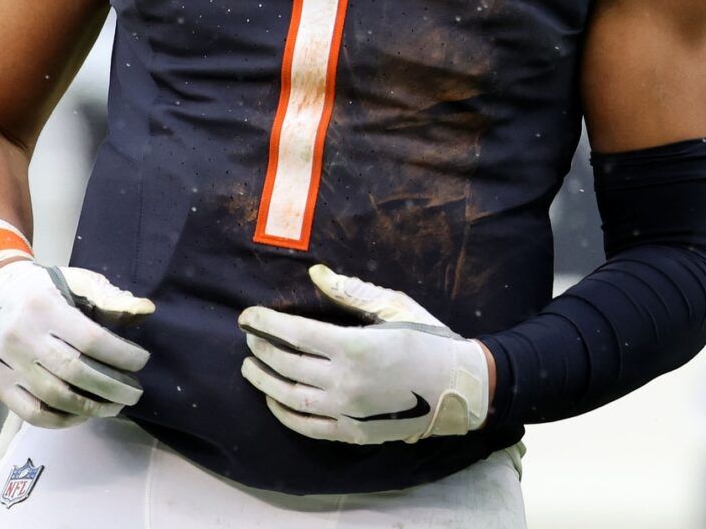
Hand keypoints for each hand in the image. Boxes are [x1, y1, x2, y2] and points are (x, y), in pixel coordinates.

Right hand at [0, 258, 154, 428]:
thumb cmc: (49, 290)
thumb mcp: (78, 282)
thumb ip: (111, 299)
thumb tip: (146, 311)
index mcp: (44, 307)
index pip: (90, 340)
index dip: (121, 355)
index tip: (142, 361)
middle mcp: (21, 337)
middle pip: (74, 372)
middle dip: (112, 387)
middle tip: (135, 392)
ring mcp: (7, 364)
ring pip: (54, 397)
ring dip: (92, 408)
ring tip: (115, 405)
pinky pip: (32, 413)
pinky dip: (62, 420)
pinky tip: (83, 414)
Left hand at [239, 264, 490, 444]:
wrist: (458, 387)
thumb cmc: (428, 340)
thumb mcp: (393, 307)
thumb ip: (350, 292)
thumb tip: (315, 273)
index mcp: (353, 346)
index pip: (294, 333)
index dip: (266, 323)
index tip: (247, 316)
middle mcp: (344, 382)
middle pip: (287, 365)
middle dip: (262, 349)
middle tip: (249, 338)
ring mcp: (346, 411)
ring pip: (290, 397)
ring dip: (264, 381)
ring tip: (250, 367)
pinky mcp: (352, 432)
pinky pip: (307, 426)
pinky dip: (284, 413)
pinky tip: (274, 400)